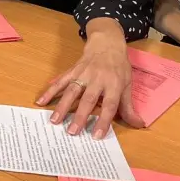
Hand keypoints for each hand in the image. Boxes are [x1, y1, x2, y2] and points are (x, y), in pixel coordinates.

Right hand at [35, 18, 144, 138]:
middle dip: (80, 116)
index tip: (96, 136)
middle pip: (88, 99)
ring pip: (71, 91)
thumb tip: (138, 125)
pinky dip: (50, 91)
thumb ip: (128, 106)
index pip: (109, 105)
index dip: (103, 120)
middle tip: (72, 132)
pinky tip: (41, 101)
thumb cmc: (118, 67)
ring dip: (62, 106)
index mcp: (113, 84)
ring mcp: (83, 74)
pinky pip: (60, 82)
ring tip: (54, 121)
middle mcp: (97, 79)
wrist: (106, 44)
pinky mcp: (72, 71)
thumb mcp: (127, 85)